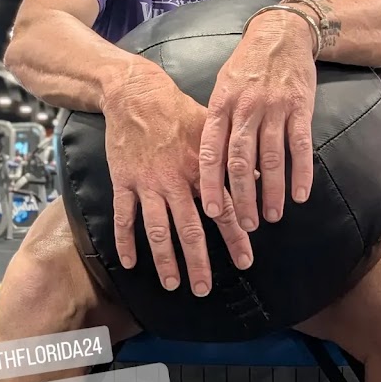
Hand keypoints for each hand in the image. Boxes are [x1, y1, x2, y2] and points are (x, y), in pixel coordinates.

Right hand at [102, 66, 253, 295]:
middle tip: (204, 288)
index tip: (244, 260)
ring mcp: (147, 183)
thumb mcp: (210, 126)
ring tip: (172, 283)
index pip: (222, 209)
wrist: (135, 93)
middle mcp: (174, 180)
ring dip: (165, 259)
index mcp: (200, 168)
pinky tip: (129, 263)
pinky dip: (125, 241)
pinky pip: (124, 216)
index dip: (234, 236)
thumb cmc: (176, 108)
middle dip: (198, 261)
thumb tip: (257, 176)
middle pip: (189, 228)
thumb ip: (230, 156)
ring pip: (157, 229)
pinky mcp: (123, 181)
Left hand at [198, 11, 316, 233]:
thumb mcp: (222, 87)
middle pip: (241, 161)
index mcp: (221, 105)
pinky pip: (300, 145)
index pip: (211, 151)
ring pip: (272, 158)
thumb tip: (209, 162)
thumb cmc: (246, 65)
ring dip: (273, 192)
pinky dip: (301, 173)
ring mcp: (274, 108)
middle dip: (242, 197)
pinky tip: (300, 195)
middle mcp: (246, 108)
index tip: (211, 211)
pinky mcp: (300, 107)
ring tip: (272, 216)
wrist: (280, 34)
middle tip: (245, 224)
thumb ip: (216, 121)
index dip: (211, 183)